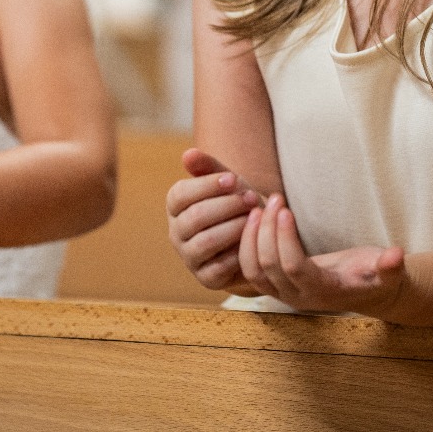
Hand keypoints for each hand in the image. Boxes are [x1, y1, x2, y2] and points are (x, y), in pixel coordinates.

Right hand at [166, 148, 262, 293]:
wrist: (256, 234)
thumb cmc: (237, 203)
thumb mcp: (227, 182)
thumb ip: (208, 166)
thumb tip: (188, 153)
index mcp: (176, 206)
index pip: (180, 194)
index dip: (207, 185)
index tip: (234, 179)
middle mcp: (176, 232)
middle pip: (195, 217)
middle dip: (227, 205)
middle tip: (251, 198)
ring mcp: (189, 257)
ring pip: (206, 242)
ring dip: (234, 227)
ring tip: (255, 217)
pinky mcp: (205, 278)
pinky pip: (219, 267)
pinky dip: (238, 252)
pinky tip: (253, 240)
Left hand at [239, 195, 404, 317]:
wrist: (369, 292)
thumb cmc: (378, 277)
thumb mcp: (389, 272)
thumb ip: (390, 266)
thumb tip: (396, 255)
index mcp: (323, 293)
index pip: (293, 268)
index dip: (285, 240)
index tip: (285, 210)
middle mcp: (298, 298)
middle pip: (268, 267)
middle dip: (265, 230)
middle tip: (274, 198)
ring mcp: (284, 295)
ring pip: (253, 271)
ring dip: (250, 238)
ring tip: (260, 206)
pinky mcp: (276, 286)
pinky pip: (250, 270)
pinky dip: (246, 245)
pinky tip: (255, 219)